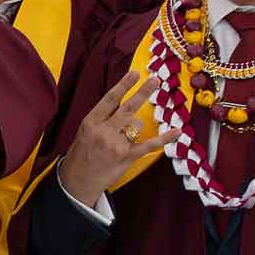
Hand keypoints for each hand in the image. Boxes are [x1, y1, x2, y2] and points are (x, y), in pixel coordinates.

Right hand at [55, 70, 178, 206]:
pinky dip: (165, 138)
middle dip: (143, 92)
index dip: (124, 85)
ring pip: (137, 124)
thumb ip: (101, 119)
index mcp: (91, 122)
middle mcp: (104, 131)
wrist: (77, 181)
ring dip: (137, 126)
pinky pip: (149, 144)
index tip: (135, 73)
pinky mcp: (126, 157)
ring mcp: (116, 144)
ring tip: (125, 136)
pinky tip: (177, 131)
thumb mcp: (84, 132)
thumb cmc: (81, 155)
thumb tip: (123, 104)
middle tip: (155, 80)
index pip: (110, 99)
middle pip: (128, 107)